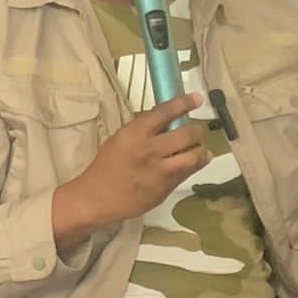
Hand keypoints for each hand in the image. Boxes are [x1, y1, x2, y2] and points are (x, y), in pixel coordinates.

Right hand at [52, 92, 211, 249]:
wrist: (97, 198)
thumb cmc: (106, 166)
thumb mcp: (120, 139)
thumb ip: (143, 129)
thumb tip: (166, 119)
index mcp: (134, 134)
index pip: (164, 113)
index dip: (183, 103)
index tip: (196, 98)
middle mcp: (150, 150)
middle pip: (186, 134)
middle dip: (196, 131)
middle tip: (196, 131)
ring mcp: (160, 171)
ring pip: (194, 156)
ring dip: (201, 150)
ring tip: (200, 149)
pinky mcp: (166, 189)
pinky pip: (186, 173)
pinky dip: (193, 165)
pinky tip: (194, 162)